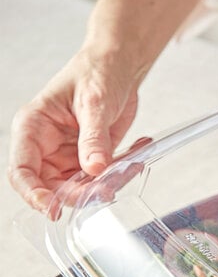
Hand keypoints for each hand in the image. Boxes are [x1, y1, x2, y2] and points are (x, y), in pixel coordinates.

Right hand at [7, 47, 138, 213]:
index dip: (34, 194)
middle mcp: (48, 146)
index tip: (53, 208)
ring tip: (130, 166)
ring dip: (107, 186)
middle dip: (81, 194)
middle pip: (54, 187)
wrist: (118, 67)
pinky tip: (136, 157)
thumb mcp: (94, 103)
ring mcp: (70, 156)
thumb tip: (94, 169)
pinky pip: (104, 180)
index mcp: (34, 128)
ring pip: (82, 188)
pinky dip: (121, 175)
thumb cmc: (96, 72)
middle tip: (108, 190)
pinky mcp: (92, 160)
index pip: (22, 171)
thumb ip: (94, 138)